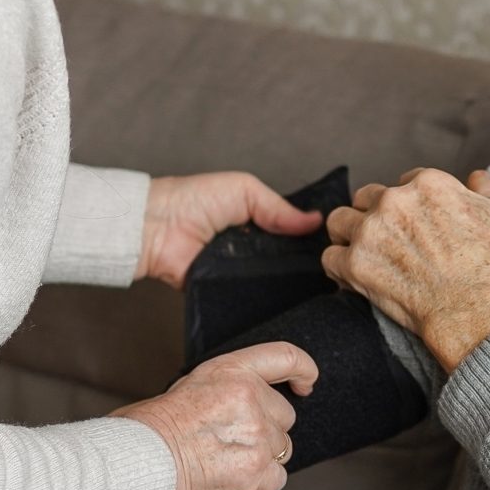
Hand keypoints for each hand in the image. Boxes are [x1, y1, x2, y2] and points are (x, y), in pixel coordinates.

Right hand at [113, 341, 316, 489]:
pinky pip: (278, 478)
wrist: (142, 462)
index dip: (303, 369)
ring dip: (262, 455)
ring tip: (227, 458)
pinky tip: (236, 478)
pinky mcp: (256, 469)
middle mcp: (249, 398)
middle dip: (266, 427)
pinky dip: (261, 483)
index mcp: (232, 371)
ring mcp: (257, 435)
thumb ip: (227, 388)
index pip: (285, 357)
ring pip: (282, 447)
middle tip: (233, 437)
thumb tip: (243, 401)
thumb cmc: (151, 428)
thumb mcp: (190, 385)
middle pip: (284, 415)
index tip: (306, 381)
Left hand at [138, 172, 322, 285]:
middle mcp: (247, 249)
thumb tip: (314, 221)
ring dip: (284, 283)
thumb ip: (279, 207)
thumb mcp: (245, 190)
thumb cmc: (193, 200)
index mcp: (253, 222)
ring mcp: (236, 273)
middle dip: (300, 265)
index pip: (287, 236)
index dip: (306, 241)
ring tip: (313, 286)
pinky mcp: (224, 292)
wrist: (157, 227)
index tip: (332, 245)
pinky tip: (283, 300)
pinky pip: (248, 298)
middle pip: (282, 262)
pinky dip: (261, 298)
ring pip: (269, 282)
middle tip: (327, 267)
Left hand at [324, 169, 489, 370]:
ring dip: (348, 235)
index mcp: (429, 184)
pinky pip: (330, 258)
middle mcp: (395, 201)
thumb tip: (478, 178)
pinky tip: (353, 277)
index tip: (415, 222)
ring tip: (361, 252)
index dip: (410, 202)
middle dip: (374, 213)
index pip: (406, 181)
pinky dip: (339, 268)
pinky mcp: (355, 265)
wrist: (478, 312)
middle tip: (386, 238)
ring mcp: (371, 232)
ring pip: (339, 221)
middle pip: (367, 196)